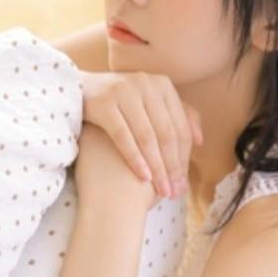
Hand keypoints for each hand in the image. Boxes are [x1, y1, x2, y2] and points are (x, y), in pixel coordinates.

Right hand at [80, 70, 203, 199]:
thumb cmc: (119, 104)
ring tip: (162, 190)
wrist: (77, 91)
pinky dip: (135, 159)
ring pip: (148, 137)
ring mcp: (125, 91)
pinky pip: (124, 136)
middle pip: (167, 134)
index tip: (184, 185)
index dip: (184, 158)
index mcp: (163, 85)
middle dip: (172, 167)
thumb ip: (177, 117)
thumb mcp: (149, 104)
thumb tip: (200, 141)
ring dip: (157, 167)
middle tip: (174, 193)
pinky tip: (143, 178)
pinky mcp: (104, 103)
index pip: (180, 128)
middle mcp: (146, 84)